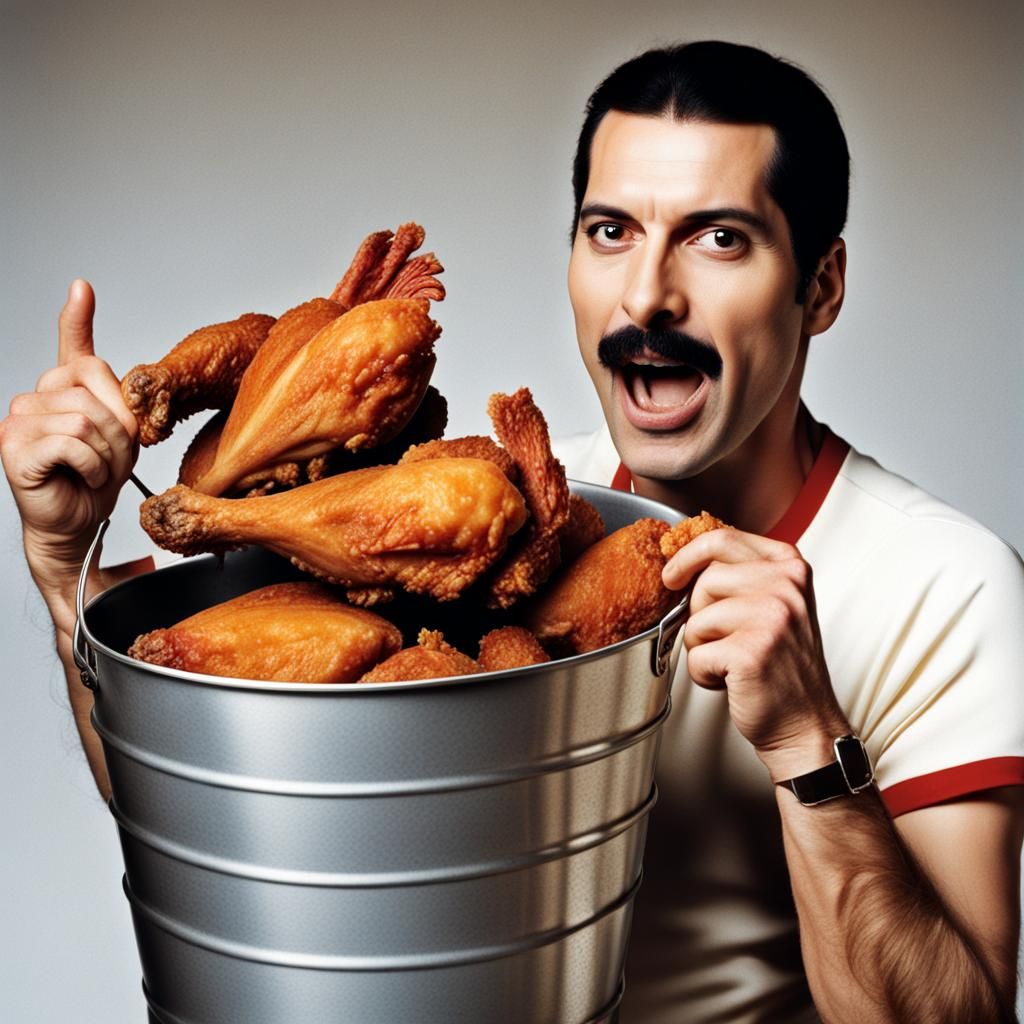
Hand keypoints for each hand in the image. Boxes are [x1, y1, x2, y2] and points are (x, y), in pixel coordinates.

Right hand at [0, 280, 137, 589]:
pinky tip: (81, 477)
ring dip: (107, 454)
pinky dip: (91, 466)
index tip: (82, 288)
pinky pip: (72, 442)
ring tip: (96, 472)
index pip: (71, 346)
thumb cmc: (96, 479)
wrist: (77, 523)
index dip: (77, 318)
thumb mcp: (119, 434)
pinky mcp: (15, 446)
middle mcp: (35, 398)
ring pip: (86, 419)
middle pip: (93, 389)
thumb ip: (117, 400)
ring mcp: (20, 420)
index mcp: (63, 391)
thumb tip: (127, 380)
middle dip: (119, 432)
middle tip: (110, 460)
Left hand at [662, 528, 849, 780]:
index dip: (687, 556)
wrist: (805, 722)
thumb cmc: (782, 665)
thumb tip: (683, 557)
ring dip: (702, 647)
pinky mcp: (752, 651)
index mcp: (789, 565)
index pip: (721, 538)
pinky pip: (696, 654)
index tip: (672, 575)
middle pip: (705, 579)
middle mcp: (785, 585)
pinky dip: (704, 674)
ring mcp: (771, 616)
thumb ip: (742, 574)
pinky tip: (732, 680)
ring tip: (733, 661)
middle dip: (700, 613)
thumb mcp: (774, 603)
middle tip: (725, 638)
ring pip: (695, 618)